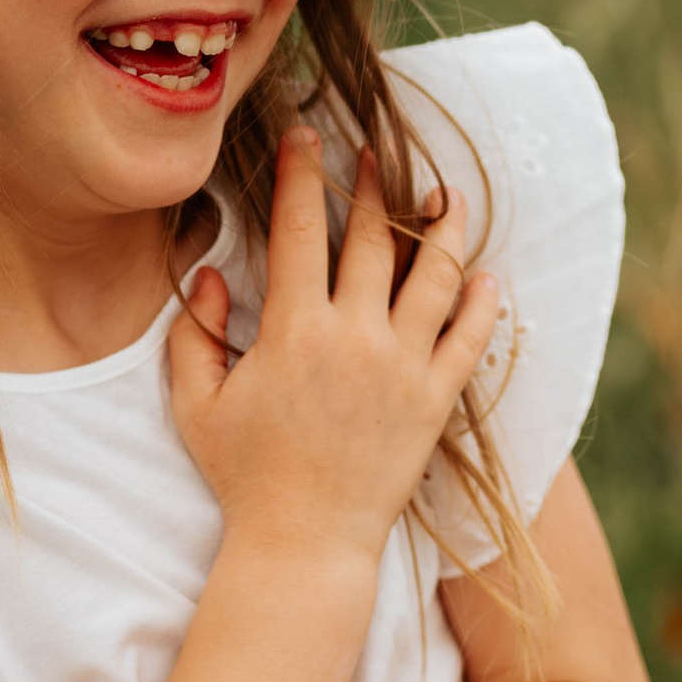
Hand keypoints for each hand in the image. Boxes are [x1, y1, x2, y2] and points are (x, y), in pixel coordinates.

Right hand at [169, 123, 499, 562]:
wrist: (304, 544)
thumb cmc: (245, 476)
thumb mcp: (197, 404)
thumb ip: (195, 333)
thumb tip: (212, 274)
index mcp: (292, 328)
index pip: (297, 227)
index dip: (302, 173)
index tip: (308, 136)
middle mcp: (353, 336)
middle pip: (370, 238)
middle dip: (372, 184)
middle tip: (376, 152)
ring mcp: (401, 367)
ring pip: (433, 276)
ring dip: (443, 228)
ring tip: (449, 195)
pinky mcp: (435, 402)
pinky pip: (469, 340)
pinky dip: (482, 305)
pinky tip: (486, 277)